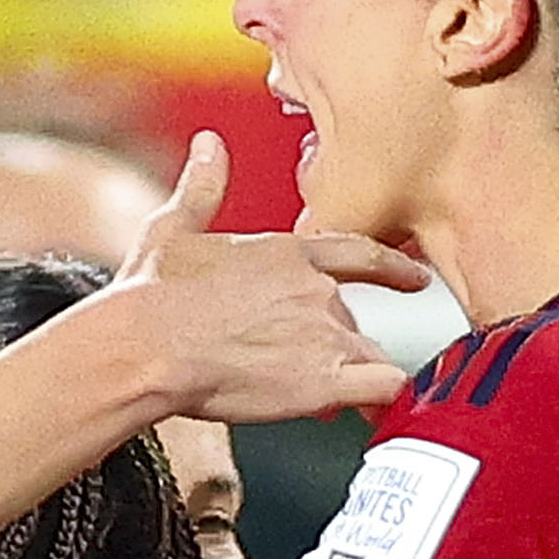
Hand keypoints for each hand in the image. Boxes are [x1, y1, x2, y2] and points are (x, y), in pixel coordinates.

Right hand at [106, 128, 434, 423]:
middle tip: (309, 370)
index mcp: (287, 252)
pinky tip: (370, 412)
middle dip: (338, 345)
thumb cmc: (152, 295)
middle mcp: (316, 290)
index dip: (391, 268)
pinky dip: (383, 401)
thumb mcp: (174, 227)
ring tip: (335, 402)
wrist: (145, 345)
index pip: (359, 253)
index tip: (412, 278)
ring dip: (356, 377)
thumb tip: (209, 146)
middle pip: (354, 319)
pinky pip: (384, 389)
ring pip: (371, 355)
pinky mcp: (325, 382)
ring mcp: (325, 335)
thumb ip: (203, 188)